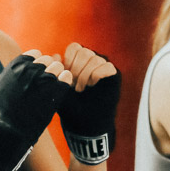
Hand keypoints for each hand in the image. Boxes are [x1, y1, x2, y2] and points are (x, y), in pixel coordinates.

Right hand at [0, 51, 73, 170]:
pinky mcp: (55, 91)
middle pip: (48, 60)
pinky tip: (60, 90)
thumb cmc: (2, 111)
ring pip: (59, 66)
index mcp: (17, 66)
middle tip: (45, 84)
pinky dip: (65, 81)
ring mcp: (44, 79)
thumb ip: (13, 72)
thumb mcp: (1, 85)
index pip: (35, 55)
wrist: (9, 130)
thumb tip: (23, 66)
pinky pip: (67, 77)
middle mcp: (31, 69)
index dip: (37, 64)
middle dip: (48, 69)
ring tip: (52, 88)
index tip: (36, 75)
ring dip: (57, 75)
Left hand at [57, 45, 121, 164]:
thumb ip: (56, 72)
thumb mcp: (59, 89)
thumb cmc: (71, 107)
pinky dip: (96, 75)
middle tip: (74, 86)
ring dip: (85, 75)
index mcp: (79, 61)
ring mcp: (104, 67)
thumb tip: (55, 55)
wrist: (84, 123)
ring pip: (95, 58)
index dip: (68, 61)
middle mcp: (92, 61)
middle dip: (76, 69)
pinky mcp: (114, 76)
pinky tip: (92, 86)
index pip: (74, 47)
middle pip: (84, 52)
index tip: (65, 77)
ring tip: (81, 89)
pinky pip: (107, 66)